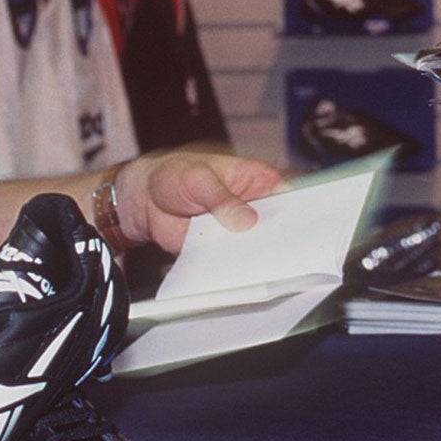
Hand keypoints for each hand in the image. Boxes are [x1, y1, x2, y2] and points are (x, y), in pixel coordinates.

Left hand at [118, 150, 287, 253]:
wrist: (143, 197)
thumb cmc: (172, 173)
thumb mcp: (199, 178)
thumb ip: (223, 198)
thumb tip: (246, 218)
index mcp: (255, 179)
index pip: (287, 195)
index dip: (296, 211)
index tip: (298, 226)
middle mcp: (251, 204)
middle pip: (276, 224)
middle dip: (277, 237)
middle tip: (274, 245)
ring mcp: (237, 227)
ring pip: (256, 245)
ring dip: (254, 253)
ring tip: (254, 258)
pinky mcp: (222, 247)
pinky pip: (234, 259)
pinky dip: (234, 266)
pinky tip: (234, 267)